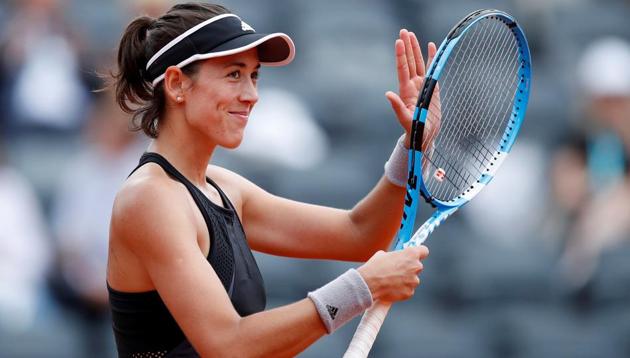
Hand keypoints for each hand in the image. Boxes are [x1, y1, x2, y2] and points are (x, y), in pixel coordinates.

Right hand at [357, 246, 428, 301]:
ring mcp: (413, 281)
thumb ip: (395, 255)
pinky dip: (402, 289)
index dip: (419, 253)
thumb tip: (396, 258)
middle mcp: (415, 267)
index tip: (415, 255)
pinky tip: (391, 287)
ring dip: (405, 279)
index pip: (424, 251)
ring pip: (412, 279)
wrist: (369, 283)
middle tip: (397, 269)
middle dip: (409, 268)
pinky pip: (408, 289)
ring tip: (392, 280)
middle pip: (417, 266)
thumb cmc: (375, 267)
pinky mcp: (409, 292)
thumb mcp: (383, 254)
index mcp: (411, 254)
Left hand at [386, 30, 437, 149]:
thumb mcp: (405, 119)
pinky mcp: (431, 87)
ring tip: (411, 34)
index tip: (399, 42)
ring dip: (415, 48)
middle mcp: (413, 85)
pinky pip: (431, 69)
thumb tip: (388, 94)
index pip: (403, 69)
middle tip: (404, 31)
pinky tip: (430, 46)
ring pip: (418, 62)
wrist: (424, 134)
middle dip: (407, 46)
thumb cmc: (414, 129)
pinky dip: (431, 57)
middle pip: (409, 61)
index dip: (401, 55)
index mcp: (406, 91)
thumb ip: (397, 107)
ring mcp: (421, 85)